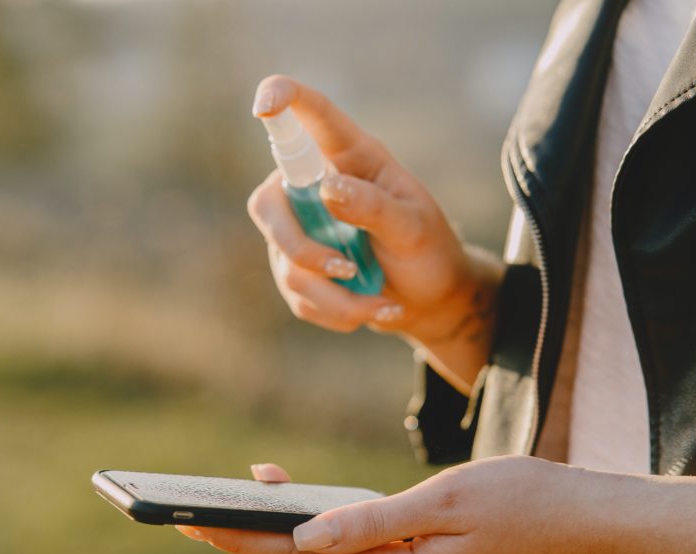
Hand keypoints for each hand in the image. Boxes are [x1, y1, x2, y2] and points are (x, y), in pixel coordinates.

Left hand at [178, 457, 581, 553]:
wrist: (581, 519)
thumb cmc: (522, 500)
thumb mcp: (443, 500)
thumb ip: (370, 520)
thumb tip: (302, 533)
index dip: (248, 540)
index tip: (197, 526)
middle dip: (255, 534)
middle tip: (195, 510)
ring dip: (292, 526)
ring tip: (244, 491)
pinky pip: (362, 552)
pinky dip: (331, 527)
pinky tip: (308, 505)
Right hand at [249, 75, 503, 390]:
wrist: (430, 301)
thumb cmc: (429, 252)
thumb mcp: (414, 229)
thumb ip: (373, 207)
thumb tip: (327, 188)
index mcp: (351, 158)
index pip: (310, 116)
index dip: (283, 99)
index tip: (265, 104)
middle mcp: (315, 186)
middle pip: (269, 204)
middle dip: (302, 249)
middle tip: (346, 271)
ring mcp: (300, 228)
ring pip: (286, 262)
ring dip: (334, 295)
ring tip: (379, 302)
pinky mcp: (295, 267)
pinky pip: (296, 294)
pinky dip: (335, 311)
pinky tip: (368, 309)